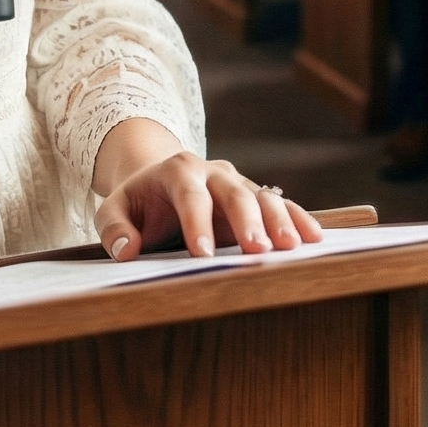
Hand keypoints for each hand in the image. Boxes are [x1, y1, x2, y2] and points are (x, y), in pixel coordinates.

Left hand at [96, 148, 322, 260]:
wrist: (160, 181)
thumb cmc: (138, 203)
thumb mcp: (114, 209)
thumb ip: (114, 227)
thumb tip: (126, 250)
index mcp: (177, 170)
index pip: (189, 195)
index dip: (196, 223)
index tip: (202, 256)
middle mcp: (213, 171)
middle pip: (233, 193)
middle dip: (246, 222)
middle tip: (257, 251)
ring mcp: (237, 182)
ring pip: (262, 196)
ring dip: (278, 220)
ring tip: (291, 247)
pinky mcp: (254, 197)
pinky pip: (281, 204)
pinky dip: (297, 218)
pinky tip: (313, 237)